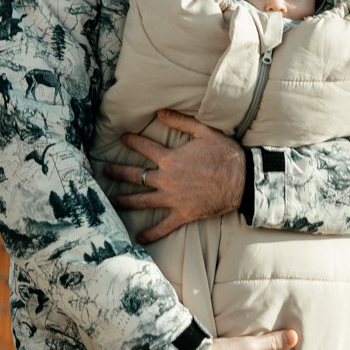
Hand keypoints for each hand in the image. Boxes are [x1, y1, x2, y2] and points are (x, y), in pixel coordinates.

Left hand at [106, 109, 245, 240]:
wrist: (244, 180)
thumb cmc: (225, 155)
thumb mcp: (204, 132)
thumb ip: (181, 122)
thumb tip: (160, 111)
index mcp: (170, 159)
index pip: (144, 147)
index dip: (131, 140)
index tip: (121, 138)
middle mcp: (166, 180)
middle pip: (135, 176)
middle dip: (118, 172)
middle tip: (105, 171)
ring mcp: (173, 199)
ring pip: (142, 201)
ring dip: (125, 201)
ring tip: (111, 202)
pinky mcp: (183, 214)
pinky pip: (163, 226)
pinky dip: (151, 233)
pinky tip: (139, 238)